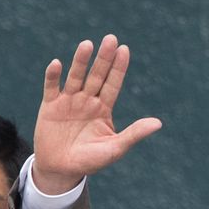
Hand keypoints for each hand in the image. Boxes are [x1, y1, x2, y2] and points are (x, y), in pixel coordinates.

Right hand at [33, 35, 163, 194]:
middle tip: (110, 38)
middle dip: (103, 58)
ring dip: (80, 61)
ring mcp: (68, 101)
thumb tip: (158, 123)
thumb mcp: (115, 148)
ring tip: (87, 44)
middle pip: (97, 76)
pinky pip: (51, 87)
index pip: (113, 84)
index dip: (118, 68)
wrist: (62, 170)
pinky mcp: (49, 106)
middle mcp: (87, 100)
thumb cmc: (90, 161)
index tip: (124, 49)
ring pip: (76, 77)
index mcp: (103, 109)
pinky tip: (57, 64)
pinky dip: (53, 76)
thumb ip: (134, 134)